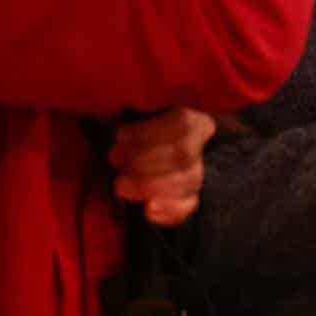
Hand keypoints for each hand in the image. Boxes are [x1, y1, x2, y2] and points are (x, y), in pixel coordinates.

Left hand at [107, 108, 216, 226]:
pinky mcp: (191, 195)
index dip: (149, 134)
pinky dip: (170, 212)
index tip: (120, 137)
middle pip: (184, 156)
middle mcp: (202, 140)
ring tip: (120, 184)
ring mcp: (199, 168)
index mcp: (191, 111)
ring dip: (149, 186)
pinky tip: (148, 211)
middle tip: (115, 160)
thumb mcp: (132, 104)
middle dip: (144, 162)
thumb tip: (113, 103)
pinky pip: (190, 206)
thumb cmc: (131, 119)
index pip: (182, 124)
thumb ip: (129, 104)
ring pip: (189, 181)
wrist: (135, 145)